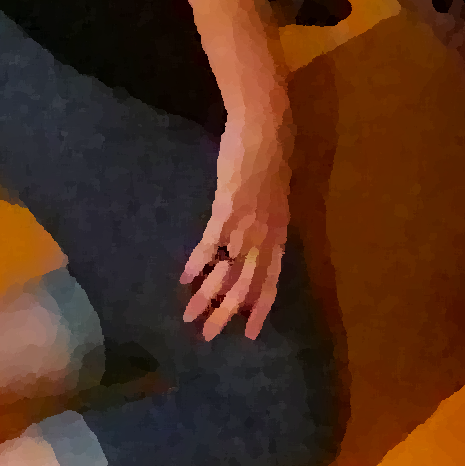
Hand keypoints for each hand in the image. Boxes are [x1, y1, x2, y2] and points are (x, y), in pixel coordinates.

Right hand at [182, 109, 293, 338]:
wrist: (265, 129)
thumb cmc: (270, 159)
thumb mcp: (275, 199)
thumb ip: (267, 224)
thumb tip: (254, 247)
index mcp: (279, 234)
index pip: (271, 283)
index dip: (259, 309)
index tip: (249, 335)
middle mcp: (265, 236)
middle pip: (246, 287)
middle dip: (226, 314)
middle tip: (208, 336)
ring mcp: (246, 225)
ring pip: (226, 273)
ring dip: (206, 297)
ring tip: (189, 316)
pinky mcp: (226, 210)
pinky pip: (210, 246)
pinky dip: (197, 264)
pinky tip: (185, 277)